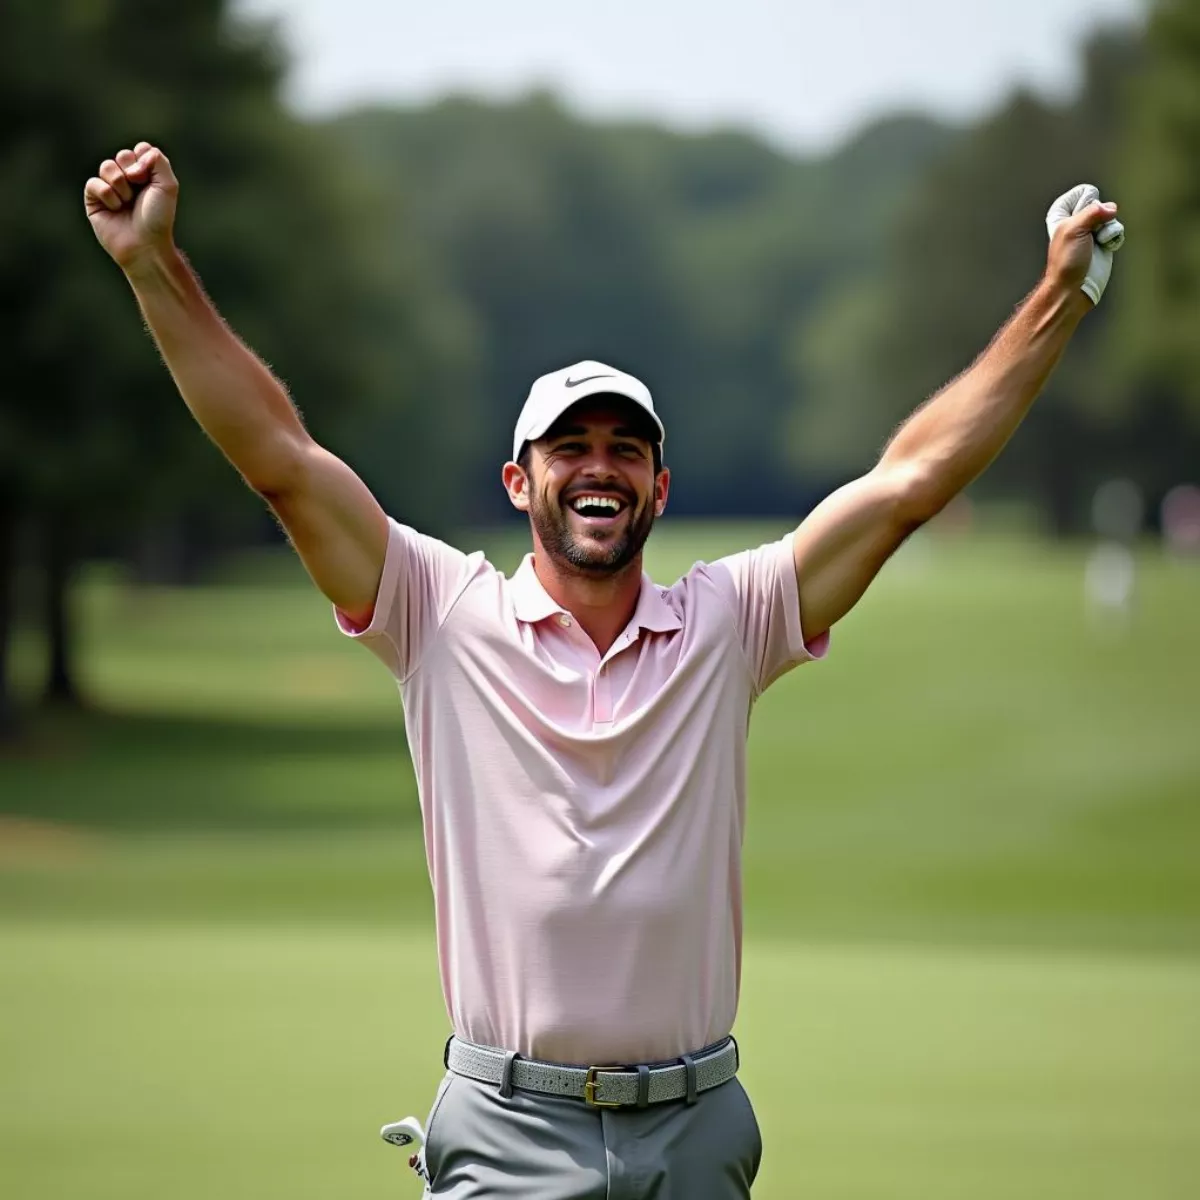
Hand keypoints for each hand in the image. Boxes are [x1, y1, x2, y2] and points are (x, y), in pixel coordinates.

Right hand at [84, 143, 178, 272]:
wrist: (145, 243)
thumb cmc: (158, 218)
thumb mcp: (167, 185)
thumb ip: (158, 160)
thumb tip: (138, 151)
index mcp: (146, 174)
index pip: (139, 149)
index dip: (144, 161)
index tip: (149, 179)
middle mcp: (128, 179)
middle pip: (122, 155)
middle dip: (132, 172)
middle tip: (138, 192)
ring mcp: (110, 187)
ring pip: (107, 166)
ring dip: (120, 185)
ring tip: (126, 203)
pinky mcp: (94, 198)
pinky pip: (94, 183)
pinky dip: (107, 195)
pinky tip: (115, 209)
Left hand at [1045, 183, 1124, 305]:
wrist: (1074, 288)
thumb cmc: (1066, 262)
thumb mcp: (1074, 230)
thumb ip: (1092, 212)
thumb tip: (1110, 208)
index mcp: (1062, 215)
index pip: (1083, 192)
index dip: (1086, 201)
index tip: (1082, 215)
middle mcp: (1077, 221)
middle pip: (1101, 203)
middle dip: (1100, 217)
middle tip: (1089, 233)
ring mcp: (1092, 232)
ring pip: (1111, 217)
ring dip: (1107, 230)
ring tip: (1095, 243)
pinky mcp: (1104, 241)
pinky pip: (1117, 229)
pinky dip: (1114, 238)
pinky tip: (1104, 247)